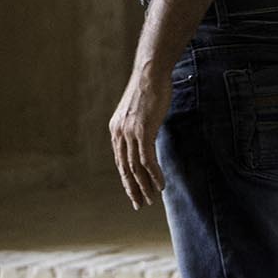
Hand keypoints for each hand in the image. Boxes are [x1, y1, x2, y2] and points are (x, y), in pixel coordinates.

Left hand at [109, 69, 167, 209]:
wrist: (150, 73)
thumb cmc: (148, 89)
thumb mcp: (139, 112)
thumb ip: (138, 127)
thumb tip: (145, 138)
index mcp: (116, 130)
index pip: (120, 161)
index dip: (127, 180)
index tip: (134, 193)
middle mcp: (119, 133)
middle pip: (125, 168)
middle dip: (133, 188)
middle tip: (140, 204)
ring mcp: (130, 132)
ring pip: (135, 167)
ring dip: (145, 186)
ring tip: (152, 199)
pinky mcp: (142, 131)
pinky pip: (147, 160)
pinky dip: (154, 175)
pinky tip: (161, 185)